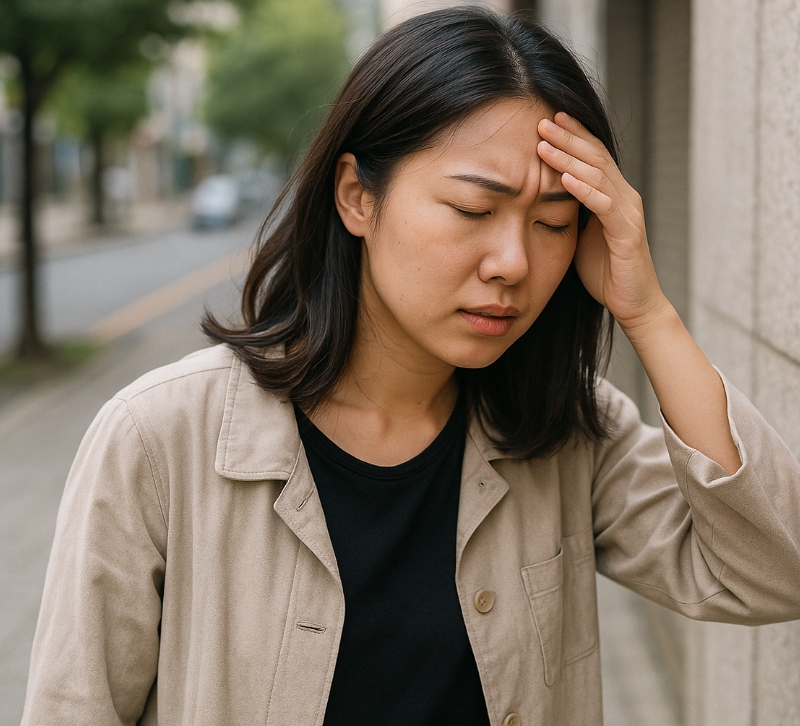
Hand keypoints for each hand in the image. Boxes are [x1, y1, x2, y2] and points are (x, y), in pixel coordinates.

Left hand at [536, 112, 669, 333]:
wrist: (632, 302)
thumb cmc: (605, 270)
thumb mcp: (580, 234)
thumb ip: (570, 211)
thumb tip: (542, 195)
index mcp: (612, 194)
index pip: (592, 155)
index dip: (572, 135)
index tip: (548, 119)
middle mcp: (624, 196)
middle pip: (595, 157)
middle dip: (568, 137)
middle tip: (542, 120)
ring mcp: (628, 213)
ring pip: (597, 175)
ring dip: (569, 158)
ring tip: (545, 143)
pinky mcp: (627, 233)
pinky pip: (603, 205)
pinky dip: (583, 190)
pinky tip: (564, 179)